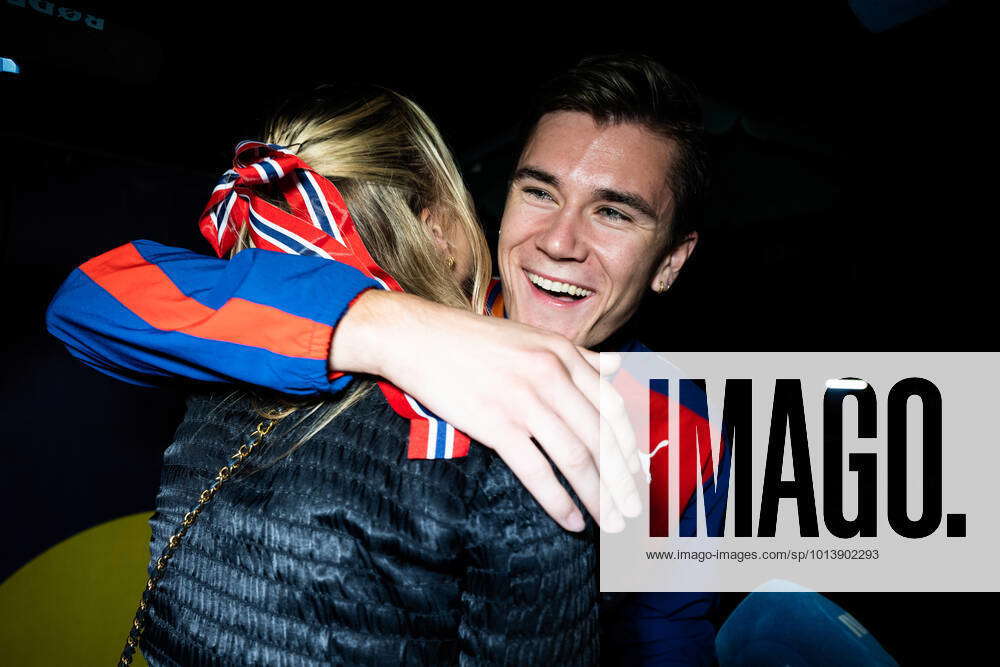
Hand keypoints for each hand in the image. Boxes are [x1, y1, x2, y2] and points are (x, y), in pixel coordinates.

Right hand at [331, 290, 640, 532]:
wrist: (417, 338)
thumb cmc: (472, 340)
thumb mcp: (531, 336)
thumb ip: (576, 355)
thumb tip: (616, 367)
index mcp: (563, 353)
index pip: (612, 406)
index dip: (630, 445)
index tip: (639, 473)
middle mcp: (551, 375)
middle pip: (601, 438)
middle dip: (623, 480)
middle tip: (634, 509)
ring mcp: (525, 401)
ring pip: (577, 458)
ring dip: (599, 497)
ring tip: (610, 522)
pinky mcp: (497, 425)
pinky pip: (538, 472)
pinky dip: (559, 502)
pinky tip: (572, 520)